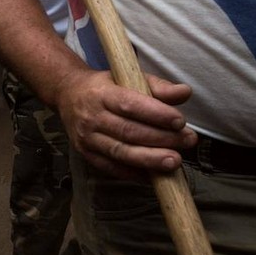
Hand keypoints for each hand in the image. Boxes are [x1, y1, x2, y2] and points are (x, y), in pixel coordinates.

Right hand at [56, 68, 196, 179]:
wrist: (68, 95)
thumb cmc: (106, 86)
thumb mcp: (128, 78)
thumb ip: (158, 86)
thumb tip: (185, 93)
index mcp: (102, 94)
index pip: (130, 105)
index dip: (156, 114)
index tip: (180, 122)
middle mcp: (92, 117)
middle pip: (128, 131)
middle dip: (161, 139)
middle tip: (187, 141)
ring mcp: (87, 138)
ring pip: (121, 152)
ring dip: (150, 159)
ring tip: (174, 163)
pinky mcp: (86, 154)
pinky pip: (111, 167)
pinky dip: (133, 173)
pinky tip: (153, 176)